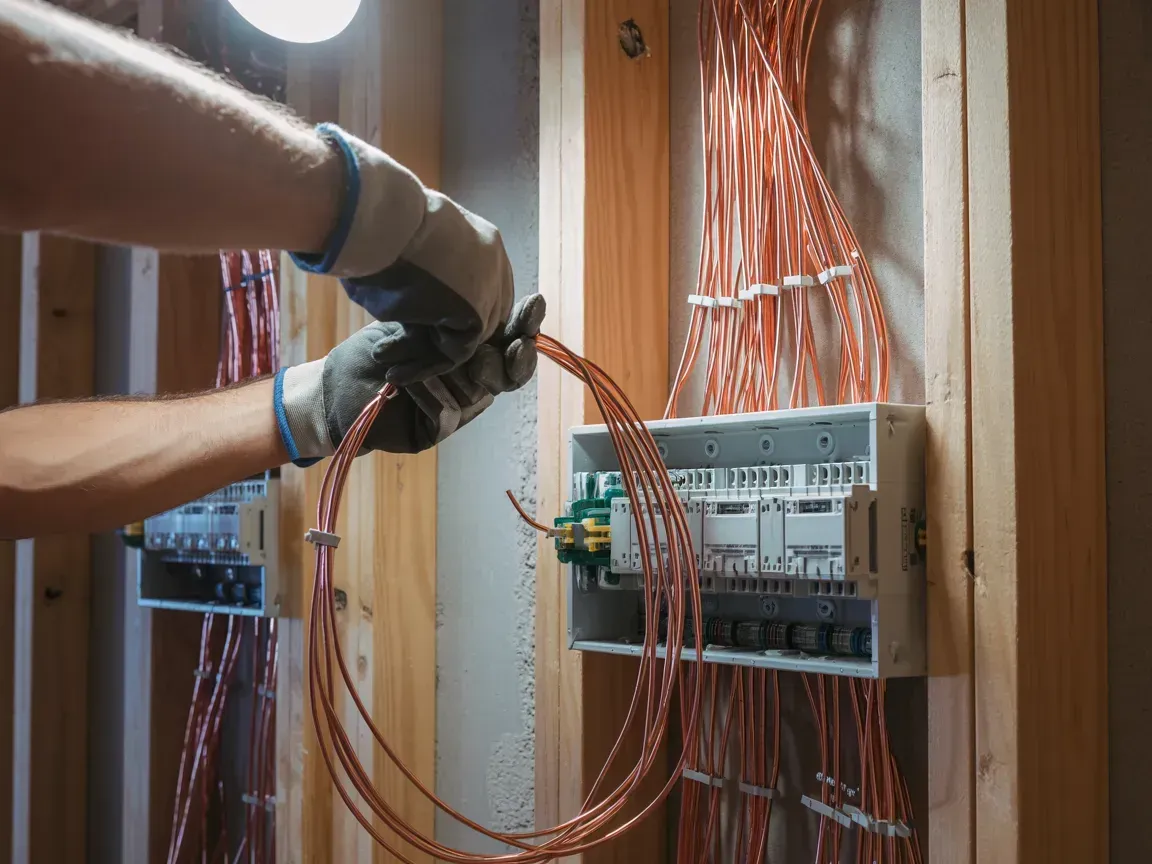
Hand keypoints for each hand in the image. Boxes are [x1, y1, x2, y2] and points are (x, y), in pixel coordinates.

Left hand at [275, 294, 544, 462]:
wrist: (336, 386)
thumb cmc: (375, 351)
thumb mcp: (420, 325)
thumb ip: (456, 322)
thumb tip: (493, 304)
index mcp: (473, 352)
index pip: (513, 342)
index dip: (526, 326)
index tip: (533, 305)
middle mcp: (473, 382)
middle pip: (508, 372)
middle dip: (503, 356)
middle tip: (497, 344)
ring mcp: (458, 409)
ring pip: (477, 391)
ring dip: (443, 371)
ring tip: (404, 359)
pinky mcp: (437, 431)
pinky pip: (448, 411)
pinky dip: (425, 392)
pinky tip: (402, 382)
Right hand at [289, 123, 513, 384]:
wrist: (378, 220)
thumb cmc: (375, 227)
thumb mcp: (408, 245)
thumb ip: (423, 270)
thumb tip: (405, 290)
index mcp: (482, 239)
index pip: (479, 288)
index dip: (447, 313)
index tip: (411, 327)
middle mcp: (495, 262)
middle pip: (479, 315)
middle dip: (442, 337)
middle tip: (401, 351)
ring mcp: (492, 287)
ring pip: (465, 336)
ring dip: (428, 354)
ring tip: (391, 364)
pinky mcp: (479, 312)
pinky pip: (456, 352)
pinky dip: (427, 367)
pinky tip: (397, 372)